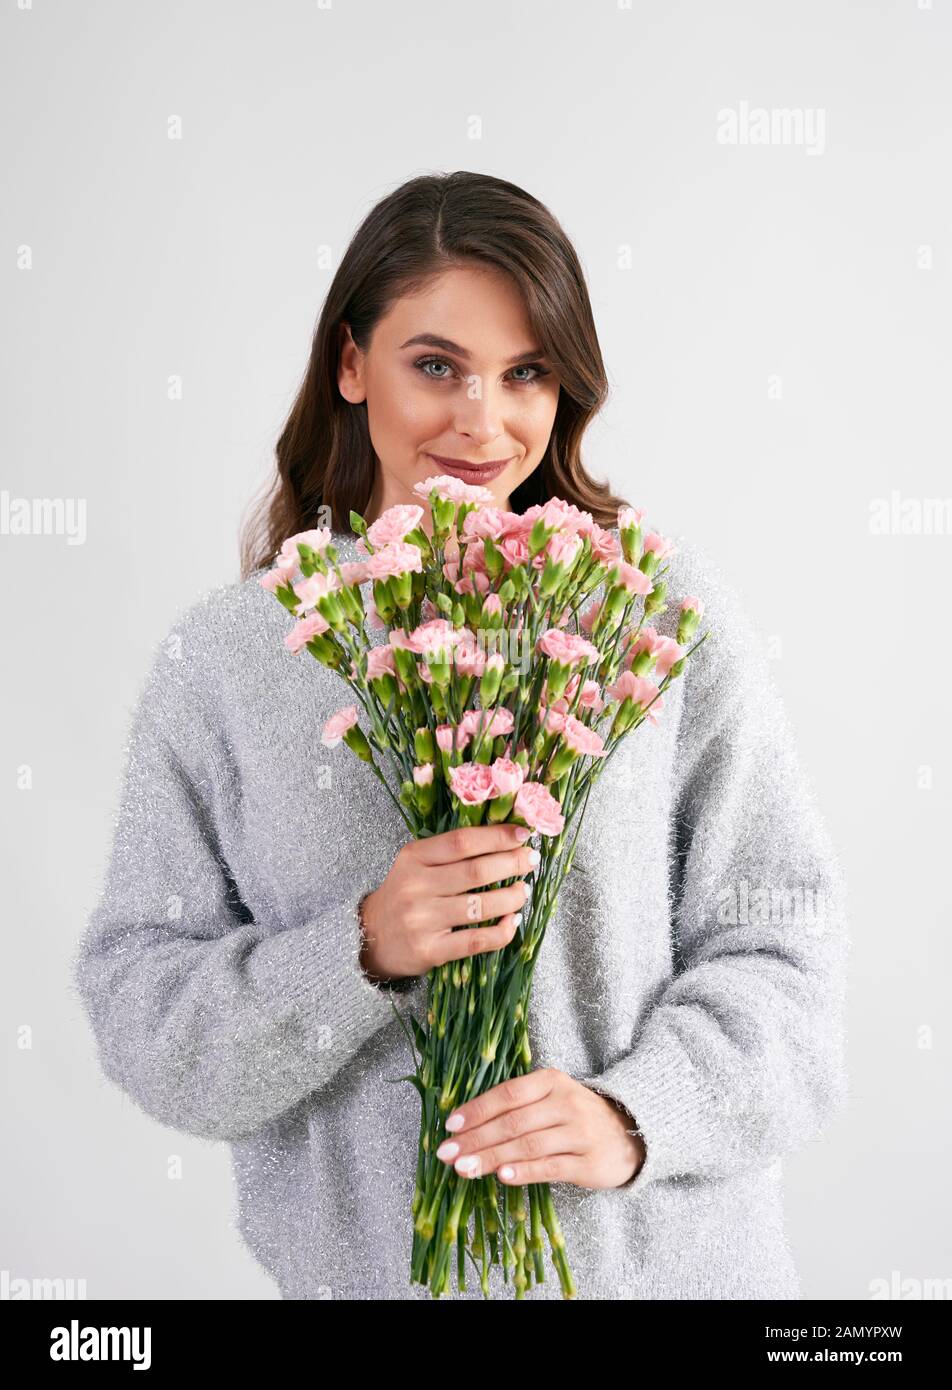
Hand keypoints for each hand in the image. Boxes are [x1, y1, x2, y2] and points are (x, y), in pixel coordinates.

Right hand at [359, 823, 537, 982]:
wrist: (369, 936)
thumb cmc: (404, 895)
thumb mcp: (416, 864)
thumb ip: (451, 852)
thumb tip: (504, 840)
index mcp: (414, 857)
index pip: (463, 841)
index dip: (498, 836)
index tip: (523, 834)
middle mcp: (416, 886)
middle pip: (476, 871)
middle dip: (512, 864)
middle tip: (531, 861)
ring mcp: (422, 920)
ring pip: (481, 905)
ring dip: (512, 897)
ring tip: (524, 891)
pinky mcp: (431, 950)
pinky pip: (477, 940)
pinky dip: (502, 931)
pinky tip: (512, 921)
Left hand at [433, 1067, 646, 1189]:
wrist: (630, 1132)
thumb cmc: (575, 1115)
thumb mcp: (549, 1098)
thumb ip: (515, 1107)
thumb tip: (465, 1126)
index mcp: (550, 1081)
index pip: (508, 1093)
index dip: (477, 1109)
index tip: (450, 1125)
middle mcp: (565, 1102)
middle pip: (513, 1122)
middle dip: (476, 1138)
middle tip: (447, 1153)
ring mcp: (578, 1132)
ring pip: (528, 1145)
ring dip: (492, 1157)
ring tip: (464, 1169)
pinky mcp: (588, 1162)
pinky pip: (550, 1166)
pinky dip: (524, 1171)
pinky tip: (502, 1176)